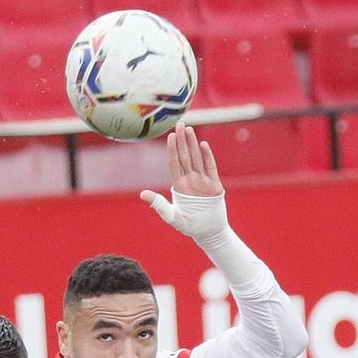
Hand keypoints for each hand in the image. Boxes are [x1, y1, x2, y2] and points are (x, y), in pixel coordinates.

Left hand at [140, 124, 228, 245]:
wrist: (209, 232)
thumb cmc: (190, 226)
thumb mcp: (172, 217)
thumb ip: (159, 205)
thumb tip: (142, 194)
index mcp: (179, 186)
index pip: (174, 163)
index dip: (172, 149)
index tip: (170, 136)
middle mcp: (190, 180)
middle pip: (185, 156)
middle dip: (182, 140)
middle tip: (181, 124)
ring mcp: (203, 181)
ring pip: (197, 158)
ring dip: (193, 144)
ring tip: (190, 130)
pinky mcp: (215, 185)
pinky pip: (211, 168)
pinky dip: (207, 157)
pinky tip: (203, 145)